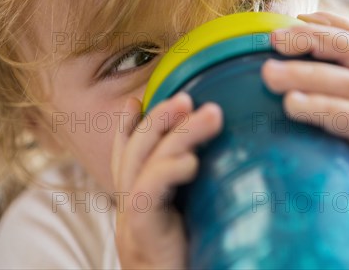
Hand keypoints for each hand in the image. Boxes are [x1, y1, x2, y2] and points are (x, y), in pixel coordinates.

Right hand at [111, 92, 222, 268]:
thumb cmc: (195, 267)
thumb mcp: (193, 229)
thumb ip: (195, 203)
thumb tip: (222, 170)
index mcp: (139, 210)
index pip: (126, 160)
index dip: (129, 129)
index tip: (136, 100)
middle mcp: (128, 214)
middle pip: (134, 155)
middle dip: (157, 121)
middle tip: (186, 97)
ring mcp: (131, 227)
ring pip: (142, 167)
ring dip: (173, 135)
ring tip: (207, 114)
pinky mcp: (142, 241)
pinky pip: (145, 197)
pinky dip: (168, 172)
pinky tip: (192, 161)